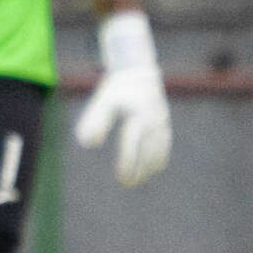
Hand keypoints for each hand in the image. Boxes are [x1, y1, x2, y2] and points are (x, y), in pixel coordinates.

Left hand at [74, 12, 170, 186]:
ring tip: (138, 180)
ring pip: (159, 149)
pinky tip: (152, 168)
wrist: (138, 69)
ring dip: (150, 166)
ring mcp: (162, 121)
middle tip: (127, 184)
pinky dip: (159, 156)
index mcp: (138, 115)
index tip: (120, 178)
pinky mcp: (165, 121)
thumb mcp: (102, 101)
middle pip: (148, 152)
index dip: (127, 163)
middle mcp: (153, 120)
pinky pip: (165, 143)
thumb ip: (94, 121)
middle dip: (139, 169)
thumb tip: (88, 144)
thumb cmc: (116, 88)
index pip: (132, 146)